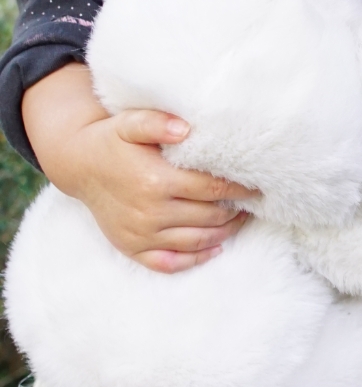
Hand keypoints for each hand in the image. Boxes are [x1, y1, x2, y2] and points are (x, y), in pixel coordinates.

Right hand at [22, 65, 254, 272]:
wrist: (78, 165)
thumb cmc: (111, 141)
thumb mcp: (131, 122)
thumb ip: (158, 123)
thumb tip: (186, 129)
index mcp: (155, 181)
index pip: (211, 188)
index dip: (239, 188)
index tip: (258, 185)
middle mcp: (149, 212)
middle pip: (209, 216)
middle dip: (236, 209)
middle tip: (254, 202)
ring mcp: (141, 234)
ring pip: (197, 240)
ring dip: (225, 232)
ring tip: (241, 219)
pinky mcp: (132, 248)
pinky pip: (169, 263)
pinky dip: (196, 259)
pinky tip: (215, 249)